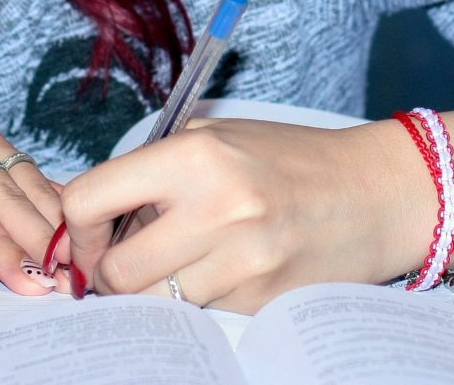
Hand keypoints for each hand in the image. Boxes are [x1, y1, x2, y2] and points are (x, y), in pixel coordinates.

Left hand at [60, 118, 430, 312]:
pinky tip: (220, 273)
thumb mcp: (214, 139)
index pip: (90, 200)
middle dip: (106, 275)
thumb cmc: (288, 159)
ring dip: (152, 292)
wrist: (376, 192)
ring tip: (173, 265)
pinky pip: (202, 314)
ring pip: (156, 303)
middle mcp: (216, 209)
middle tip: (118, 267)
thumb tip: (86, 216)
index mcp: (194, 156)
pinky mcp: (263, 301)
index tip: (88, 237)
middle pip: (116, 272)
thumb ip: (151, 172)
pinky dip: (198, 301)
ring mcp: (243, 262)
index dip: (77, 228)